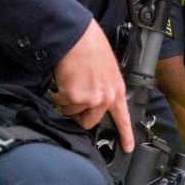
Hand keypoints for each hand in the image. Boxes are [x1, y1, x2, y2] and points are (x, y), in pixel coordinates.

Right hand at [51, 19, 133, 151]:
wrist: (76, 35)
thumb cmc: (89, 45)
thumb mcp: (105, 68)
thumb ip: (103, 86)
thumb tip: (92, 99)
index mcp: (116, 90)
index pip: (123, 117)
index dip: (126, 135)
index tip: (128, 148)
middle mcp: (106, 98)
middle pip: (88, 121)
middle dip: (78, 113)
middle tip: (73, 96)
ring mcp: (91, 99)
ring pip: (71, 112)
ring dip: (66, 100)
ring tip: (69, 79)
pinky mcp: (74, 98)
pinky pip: (60, 102)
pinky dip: (56, 92)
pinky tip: (62, 77)